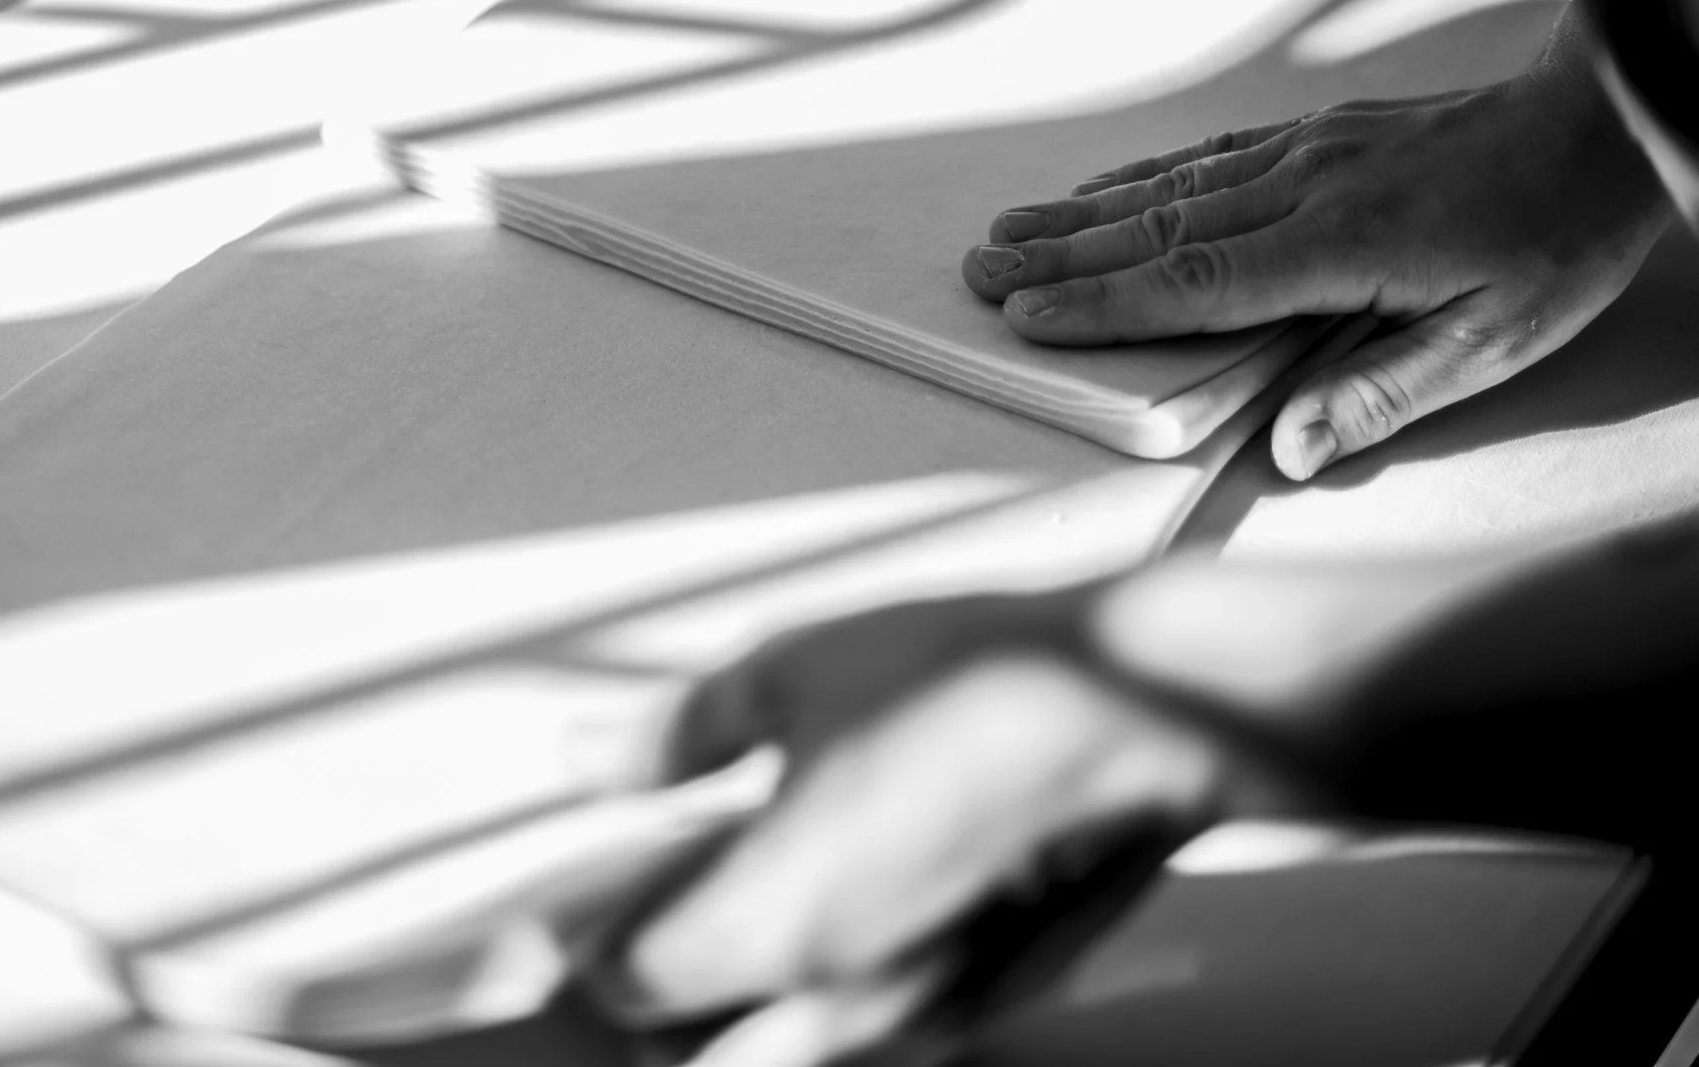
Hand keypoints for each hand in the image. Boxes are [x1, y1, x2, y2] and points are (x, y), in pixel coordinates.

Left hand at [602, 597, 1299, 1066]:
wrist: (1147, 707)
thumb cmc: (989, 683)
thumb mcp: (792, 671)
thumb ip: (677, 732)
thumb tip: (600, 758)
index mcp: (769, 923)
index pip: (623, 983)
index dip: (577, 942)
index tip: (551, 907)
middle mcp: (838, 997)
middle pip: (688, 1058)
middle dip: (643, 1010)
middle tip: (627, 930)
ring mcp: (919, 1012)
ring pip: (778, 1060)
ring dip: (727, 1018)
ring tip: (719, 928)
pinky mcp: (983, 1000)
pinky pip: (865, 1036)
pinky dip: (817, 1004)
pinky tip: (826, 921)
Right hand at [962, 11, 1670, 478]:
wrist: (1605, 121)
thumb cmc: (1560, 242)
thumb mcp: (1498, 343)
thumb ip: (1387, 394)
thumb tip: (1292, 452)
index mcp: (1342, 245)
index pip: (1195, 281)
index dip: (1104, 306)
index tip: (1024, 317)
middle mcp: (1307, 187)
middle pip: (1158, 226)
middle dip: (1060, 254)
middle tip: (976, 270)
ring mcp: (1310, 149)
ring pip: (1172, 185)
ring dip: (1082, 212)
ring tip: (1007, 227)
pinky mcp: (1322, 131)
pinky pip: (1210, 154)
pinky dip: (1142, 174)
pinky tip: (1103, 187)